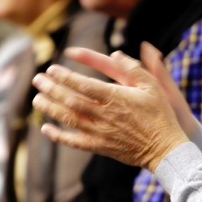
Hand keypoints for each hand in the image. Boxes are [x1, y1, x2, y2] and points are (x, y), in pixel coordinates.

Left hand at [32, 48, 188, 171]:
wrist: (165, 149)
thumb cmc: (160, 115)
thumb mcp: (152, 86)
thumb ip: (133, 68)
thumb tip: (115, 53)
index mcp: (115, 98)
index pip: (83, 85)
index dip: (64, 77)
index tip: (51, 70)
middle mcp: (103, 115)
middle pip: (70, 100)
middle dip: (51, 89)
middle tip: (37, 79)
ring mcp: (99, 132)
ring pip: (68, 119)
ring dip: (50, 108)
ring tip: (36, 100)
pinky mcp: (99, 146)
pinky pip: (74, 141)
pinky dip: (58, 136)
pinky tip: (45, 129)